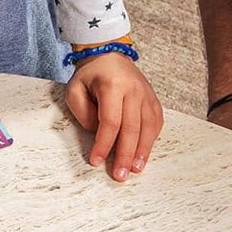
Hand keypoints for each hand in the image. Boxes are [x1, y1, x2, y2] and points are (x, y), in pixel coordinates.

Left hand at [64, 54, 163, 180]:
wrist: (110, 56)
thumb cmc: (90, 76)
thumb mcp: (75, 90)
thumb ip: (83, 113)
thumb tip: (99, 135)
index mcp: (113, 86)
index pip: (110, 121)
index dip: (103, 144)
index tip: (96, 161)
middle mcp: (134, 90)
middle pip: (132, 128)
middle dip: (125, 155)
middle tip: (120, 175)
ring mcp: (147, 95)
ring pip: (148, 127)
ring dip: (142, 151)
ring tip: (135, 170)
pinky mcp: (153, 100)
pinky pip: (156, 123)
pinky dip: (151, 140)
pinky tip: (144, 154)